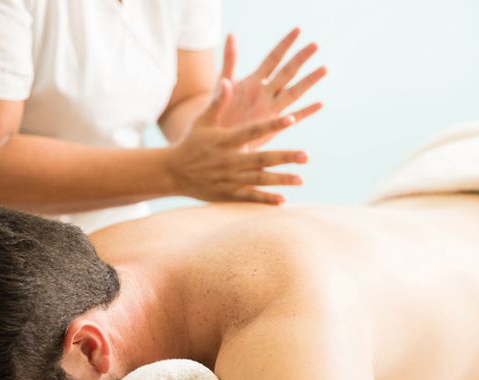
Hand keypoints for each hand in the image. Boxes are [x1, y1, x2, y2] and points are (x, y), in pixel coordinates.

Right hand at [166, 89, 307, 204]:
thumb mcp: (202, 122)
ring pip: (259, 179)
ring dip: (280, 180)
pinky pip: (249, 197)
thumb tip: (228, 80)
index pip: (253, 131)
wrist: (172, 173)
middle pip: (261, 158)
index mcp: (225, 140)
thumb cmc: (190, 144)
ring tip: (300, 179)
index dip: (272, 124)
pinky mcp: (227, 193)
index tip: (291, 118)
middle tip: (306, 155)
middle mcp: (229, 160)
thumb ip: (218, 103)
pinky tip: (283, 200)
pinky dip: (265, 199)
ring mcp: (229, 178)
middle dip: (284, 157)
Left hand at [217, 28, 326, 147]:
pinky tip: (319, 104)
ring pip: (294, 92)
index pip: (273, 59)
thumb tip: (232, 33)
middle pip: (287, 72)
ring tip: (324, 69)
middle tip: (315, 44)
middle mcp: (266, 92)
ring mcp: (271, 108)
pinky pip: (293, 117)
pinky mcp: (273, 125)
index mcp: (254, 80)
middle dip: (300, 59)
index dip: (285, 44)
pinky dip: (306, 111)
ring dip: (308, 81)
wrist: (218, 133)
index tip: (298, 29)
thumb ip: (230, 59)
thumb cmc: (219, 107)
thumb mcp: (223, 82)